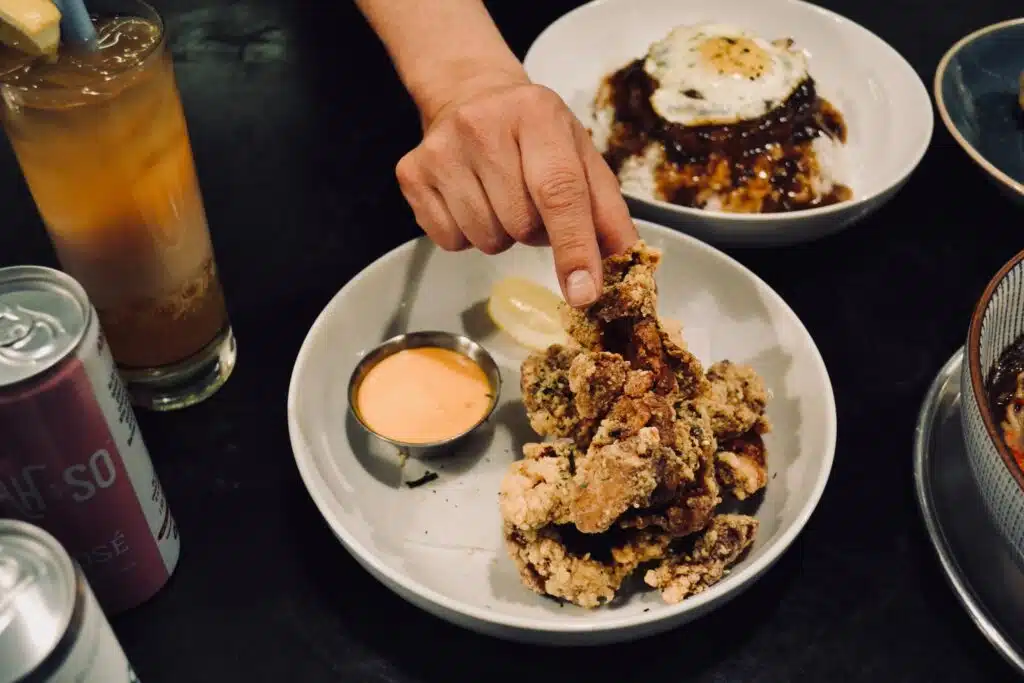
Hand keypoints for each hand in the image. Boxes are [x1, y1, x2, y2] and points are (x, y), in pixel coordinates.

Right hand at [395, 68, 637, 307]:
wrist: (468, 95)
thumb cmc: (536, 135)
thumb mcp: (581, 158)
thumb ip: (607, 213)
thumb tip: (625, 266)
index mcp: (538, 115)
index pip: (559, 192)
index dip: (575, 248)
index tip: (585, 293)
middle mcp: (483, 125)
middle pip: (521, 226)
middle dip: (536, 232)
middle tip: (531, 202)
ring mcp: (441, 150)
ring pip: (486, 240)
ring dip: (502, 235)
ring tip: (501, 198)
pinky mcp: (412, 173)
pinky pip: (450, 241)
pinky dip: (467, 236)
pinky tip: (471, 201)